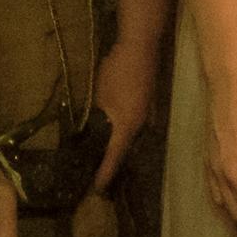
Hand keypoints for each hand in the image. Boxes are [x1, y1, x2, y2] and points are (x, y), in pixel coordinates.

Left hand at [91, 36, 160, 193]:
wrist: (140, 46)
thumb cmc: (118, 72)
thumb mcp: (101, 98)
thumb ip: (97, 118)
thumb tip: (90, 135)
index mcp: (128, 127)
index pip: (114, 158)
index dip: (104, 175)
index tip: (96, 190)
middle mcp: (140, 125)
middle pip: (124, 151)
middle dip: (111, 164)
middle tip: (96, 176)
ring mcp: (145, 113)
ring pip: (129, 138)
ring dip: (116, 149)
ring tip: (102, 157)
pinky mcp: (145, 103)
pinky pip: (132, 126)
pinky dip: (121, 134)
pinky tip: (112, 131)